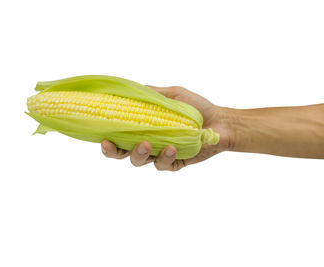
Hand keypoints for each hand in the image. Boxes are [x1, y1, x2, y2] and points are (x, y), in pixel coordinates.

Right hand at [101, 85, 232, 170]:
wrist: (221, 121)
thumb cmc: (196, 107)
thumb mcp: (173, 94)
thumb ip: (152, 94)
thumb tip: (130, 88)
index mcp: (142, 127)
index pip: (118, 135)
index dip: (107, 140)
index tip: (102, 138)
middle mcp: (147, 143)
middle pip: (122, 153)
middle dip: (115, 152)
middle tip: (113, 145)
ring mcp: (159, 155)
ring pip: (140, 162)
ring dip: (139, 154)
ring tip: (146, 145)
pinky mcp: (174, 164)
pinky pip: (164, 165)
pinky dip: (165, 157)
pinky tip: (172, 148)